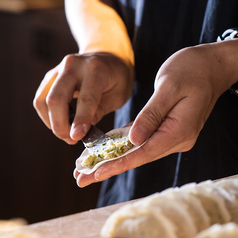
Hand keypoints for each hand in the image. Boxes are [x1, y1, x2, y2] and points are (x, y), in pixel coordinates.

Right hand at [33, 53, 133, 143]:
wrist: (107, 55)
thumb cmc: (117, 78)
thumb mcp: (119, 95)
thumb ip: (101, 110)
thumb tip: (82, 130)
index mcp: (96, 69)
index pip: (85, 98)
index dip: (80, 121)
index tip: (76, 138)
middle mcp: (73, 65)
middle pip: (56, 99)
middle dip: (60, 125)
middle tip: (71, 140)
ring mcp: (58, 69)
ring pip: (43, 100)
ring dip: (51, 122)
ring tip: (67, 133)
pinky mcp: (51, 76)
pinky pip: (41, 98)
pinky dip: (47, 115)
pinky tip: (60, 122)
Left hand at [74, 42, 235, 186]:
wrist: (210, 66)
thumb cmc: (191, 70)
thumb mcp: (168, 87)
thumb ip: (152, 115)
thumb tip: (134, 140)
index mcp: (180, 129)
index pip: (144, 153)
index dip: (118, 164)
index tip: (95, 173)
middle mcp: (177, 137)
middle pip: (139, 156)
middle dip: (111, 167)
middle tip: (83, 178)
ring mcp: (173, 134)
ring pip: (139, 150)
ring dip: (115, 159)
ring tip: (90, 168)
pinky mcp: (168, 128)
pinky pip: (144, 139)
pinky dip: (125, 145)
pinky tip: (108, 151)